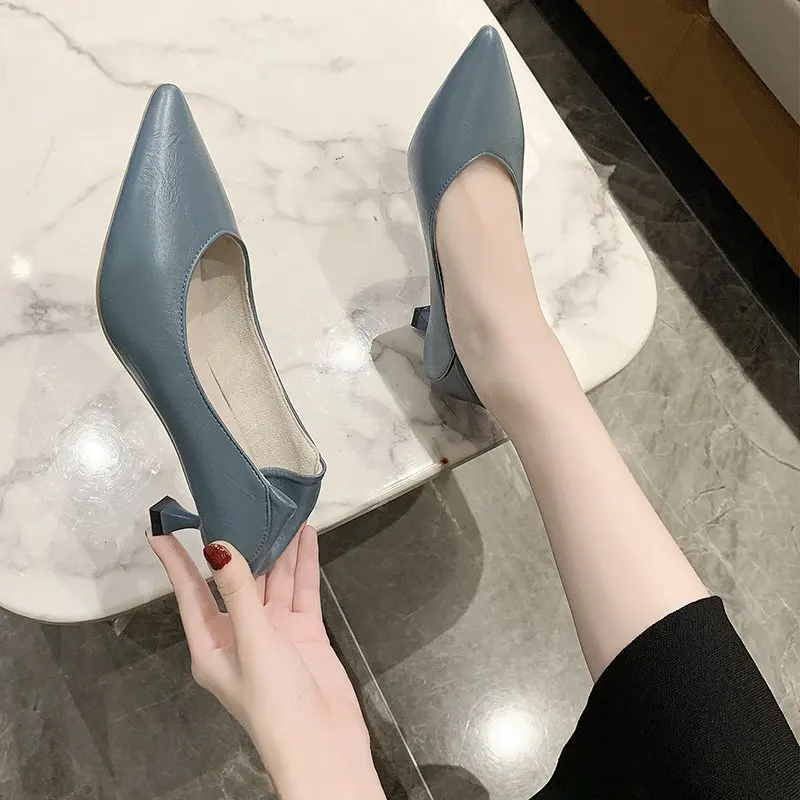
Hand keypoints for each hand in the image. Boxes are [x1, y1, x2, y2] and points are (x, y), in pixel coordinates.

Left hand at [149, 524, 384, 799]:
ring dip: (278, 549)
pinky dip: (303, 563)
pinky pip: (300, 590)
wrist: (323, 743)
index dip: (175, 562)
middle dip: (241, 545)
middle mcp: (239, 634)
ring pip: (273, 580)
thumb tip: (217, 547)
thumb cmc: (274, 703)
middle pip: (236, 580)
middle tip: (240, 504)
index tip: (162, 532)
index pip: (190, 593)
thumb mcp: (251, 642)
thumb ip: (238, 592)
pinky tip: (306, 537)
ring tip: (279, 511)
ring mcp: (273, 632)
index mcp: (211, 645)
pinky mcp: (302, 632)